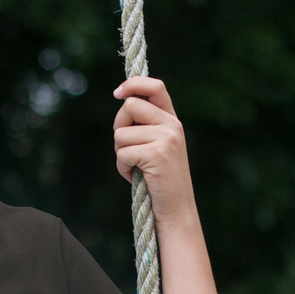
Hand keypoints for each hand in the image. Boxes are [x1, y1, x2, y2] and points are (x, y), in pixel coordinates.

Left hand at [112, 76, 197, 230]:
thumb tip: (123, 99)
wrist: (176, 209)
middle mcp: (172, 125)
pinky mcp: (156, 154)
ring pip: (121, 133)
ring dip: (120, 153)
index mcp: (172, 120)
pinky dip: (122, 168)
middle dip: (119, 127)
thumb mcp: (157, 146)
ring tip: (135, 167)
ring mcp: (166, 138)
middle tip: (128, 149)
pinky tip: (134, 177)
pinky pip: (122, 153)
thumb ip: (146, 124)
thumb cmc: (160, 180)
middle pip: (130, 106)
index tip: (117, 93)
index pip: (155, 86)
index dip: (133, 84)